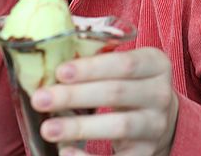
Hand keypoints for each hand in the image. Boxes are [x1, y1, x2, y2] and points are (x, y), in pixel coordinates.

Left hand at [31, 47, 178, 155]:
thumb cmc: (131, 83)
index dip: (91, 68)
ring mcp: (155, 125)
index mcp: (156, 64)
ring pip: (118, 126)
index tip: (60, 71)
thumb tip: (51, 54)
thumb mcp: (126, 65)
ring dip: (79, 127)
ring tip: (48, 128)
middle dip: (75, 96)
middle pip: (116, 93)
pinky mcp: (147, 153)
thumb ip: (98, 58)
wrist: (160, 118)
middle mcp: (160, 94)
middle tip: (41, 99)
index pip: (125, 63)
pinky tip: (66, 152)